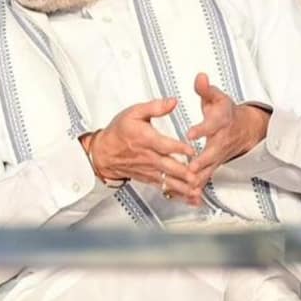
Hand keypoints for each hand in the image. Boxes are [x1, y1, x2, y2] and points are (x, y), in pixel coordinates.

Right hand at [88, 97, 202, 204]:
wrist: (103, 152)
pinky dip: (179, 194)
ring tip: (196, 192)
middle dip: (183, 173)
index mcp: (144, 138)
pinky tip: (191, 198)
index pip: (163, 144)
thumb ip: (154, 107)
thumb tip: (172, 102)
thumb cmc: (119, 132)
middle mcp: (148, 156)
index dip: (177, 148)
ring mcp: (149, 169)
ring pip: (168, 180)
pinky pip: (165, 187)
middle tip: (196, 177)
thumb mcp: (133, 113)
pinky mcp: (150, 178)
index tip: (191, 150)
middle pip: (167, 165)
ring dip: (183, 187)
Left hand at [186, 72, 269, 186]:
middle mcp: (221, 141)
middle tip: (190, 167)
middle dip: (202, 160)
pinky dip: (199, 187)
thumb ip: (206, 89)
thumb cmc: (225, 112)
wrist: (244, 129)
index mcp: (220, 122)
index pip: (211, 125)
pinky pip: (206, 177)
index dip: (201, 128)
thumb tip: (199, 76)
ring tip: (188, 185)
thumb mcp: (217, 97)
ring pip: (209, 168)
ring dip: (200, 177)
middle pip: (212, 152)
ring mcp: (219, 155)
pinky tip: (188, 196)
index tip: (190, 133)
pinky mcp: (214, 164)